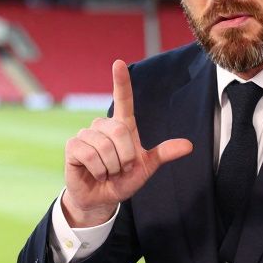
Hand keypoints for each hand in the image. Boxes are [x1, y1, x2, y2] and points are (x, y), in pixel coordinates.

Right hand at [60, 60, 192, 226]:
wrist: (102, 198)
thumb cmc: (123, 180)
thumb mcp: (147, 167)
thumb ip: (164, 154)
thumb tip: (189, 145)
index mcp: (122, 126)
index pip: (123, 99)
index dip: (120, 82)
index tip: (118, 63)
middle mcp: (103, 126)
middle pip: (119, 130)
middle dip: (124, 156)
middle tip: (121, 169)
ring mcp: (86, 134)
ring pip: (104, 145)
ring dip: (111, 166)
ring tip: (107, 172)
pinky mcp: (73, 146)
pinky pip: (90, 155)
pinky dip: (98, 170)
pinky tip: (95, 174)